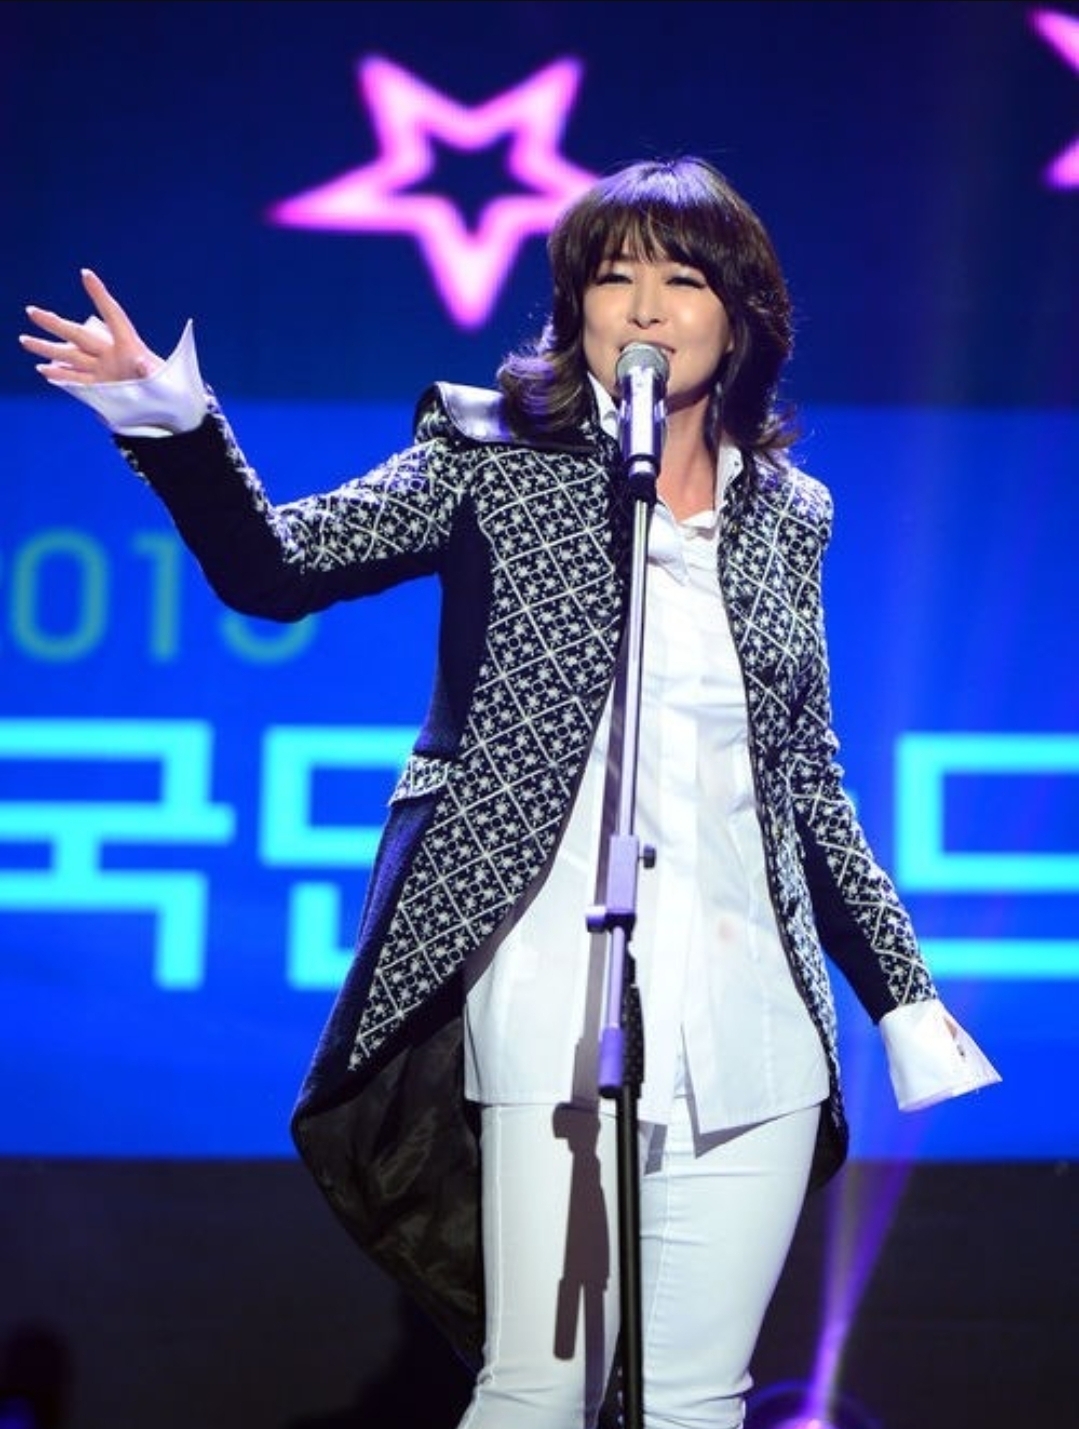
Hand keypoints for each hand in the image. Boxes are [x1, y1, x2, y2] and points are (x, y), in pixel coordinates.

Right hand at [19, 268, 163, 385]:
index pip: (113, 314)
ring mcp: (103, 371)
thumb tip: (142, 364)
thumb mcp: (164, 380)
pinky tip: (43, 369)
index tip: (86, 273)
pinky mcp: (101, 389)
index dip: (100, 295)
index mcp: (129, 346)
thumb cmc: (171, 389)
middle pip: (78, 335)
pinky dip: (59, 376)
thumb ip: (150, 370)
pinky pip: (76, 380)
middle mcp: (111, 355)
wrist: (170, 407)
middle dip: (54, 324)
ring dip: (47, 349)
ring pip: (70, 357)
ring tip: (25, 340)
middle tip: (31, 311)